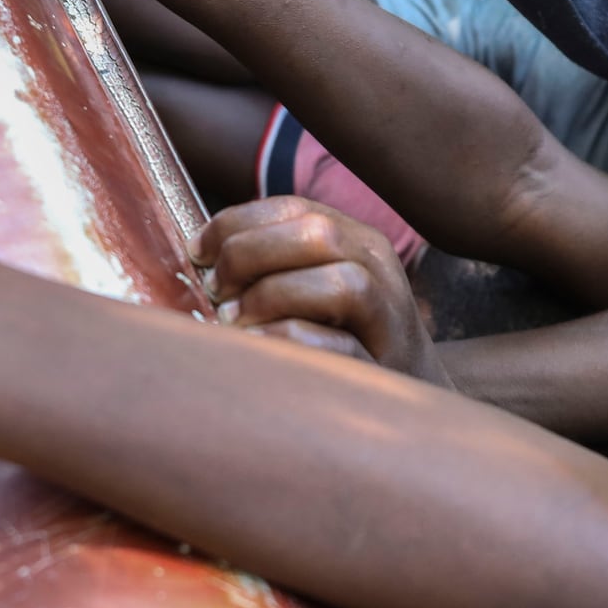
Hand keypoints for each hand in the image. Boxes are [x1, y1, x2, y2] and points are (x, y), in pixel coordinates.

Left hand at [199, 197, 447, 385]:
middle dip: (250, 254)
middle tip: (214, 289)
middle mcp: (378, 267)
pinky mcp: (385, 366)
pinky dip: (291, 339)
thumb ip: (278, 264)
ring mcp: (389, 317)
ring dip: (274, 296)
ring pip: (342, 283)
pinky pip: (342, 344)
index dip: (237, 222)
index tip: (197, 251)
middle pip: (318, 234)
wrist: (410, 400)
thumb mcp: (317, 288)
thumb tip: (200, 256)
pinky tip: (256, 347)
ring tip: (232, 320)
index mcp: (356, 239)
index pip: (294, 208)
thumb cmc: (343, 340)